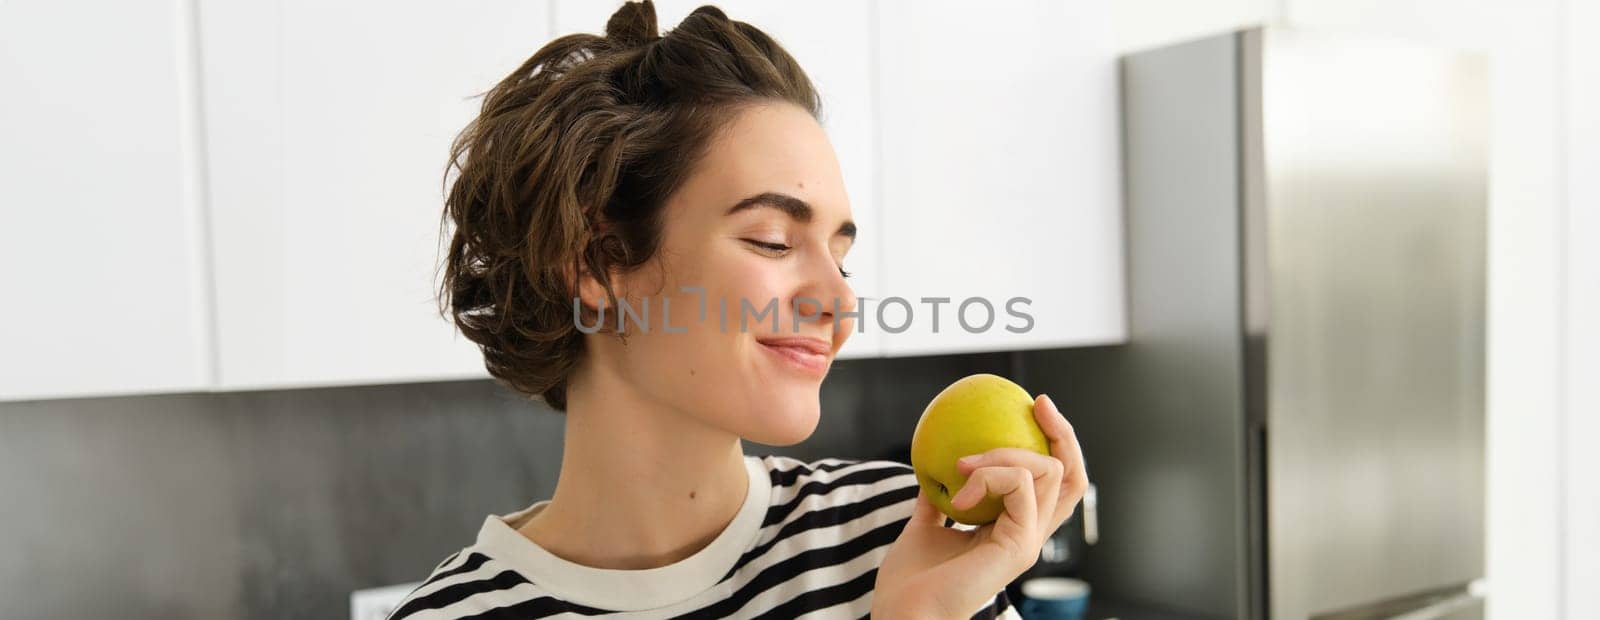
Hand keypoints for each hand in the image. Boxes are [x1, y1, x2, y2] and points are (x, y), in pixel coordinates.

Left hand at [871, 394, 1088, 618]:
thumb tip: (933, 464)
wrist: (904, 612)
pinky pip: (1022, 486)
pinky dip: (990, 475)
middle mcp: (1030, 534)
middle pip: (1072, 476)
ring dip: (1004, 453)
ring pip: (1049, 471)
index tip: (1033, 407)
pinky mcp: (1021, 546)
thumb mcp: (925, 525)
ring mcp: (1030, 540)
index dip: (1054, 442)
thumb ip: (937, 497)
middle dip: (1063, 432)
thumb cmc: (911, 580)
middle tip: (1038, 403)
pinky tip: (960, 492)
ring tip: (964, 465)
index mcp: (1014, 529)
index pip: (1053, 482)